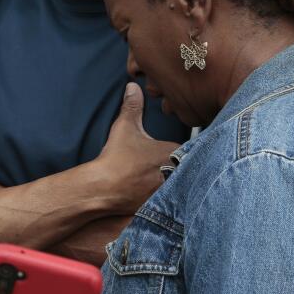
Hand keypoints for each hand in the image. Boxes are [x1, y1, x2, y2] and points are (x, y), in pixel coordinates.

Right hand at [87, 82, 178, 215]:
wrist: (103, 188)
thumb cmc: (116, 159)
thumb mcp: (125, 128)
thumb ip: (132, 107)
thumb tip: (133, 88)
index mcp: (173, 152)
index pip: (190, 149)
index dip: (183, 151)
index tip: (176, 152)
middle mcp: (177, 172)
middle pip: (189, 168)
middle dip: (184, 167)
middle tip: (171, 166)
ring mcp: (170, 191)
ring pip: (183, 186)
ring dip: (178, 184)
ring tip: (167, 182)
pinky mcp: (163, 205)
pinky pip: (173, 202)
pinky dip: (169, 200)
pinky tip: (159, 195)